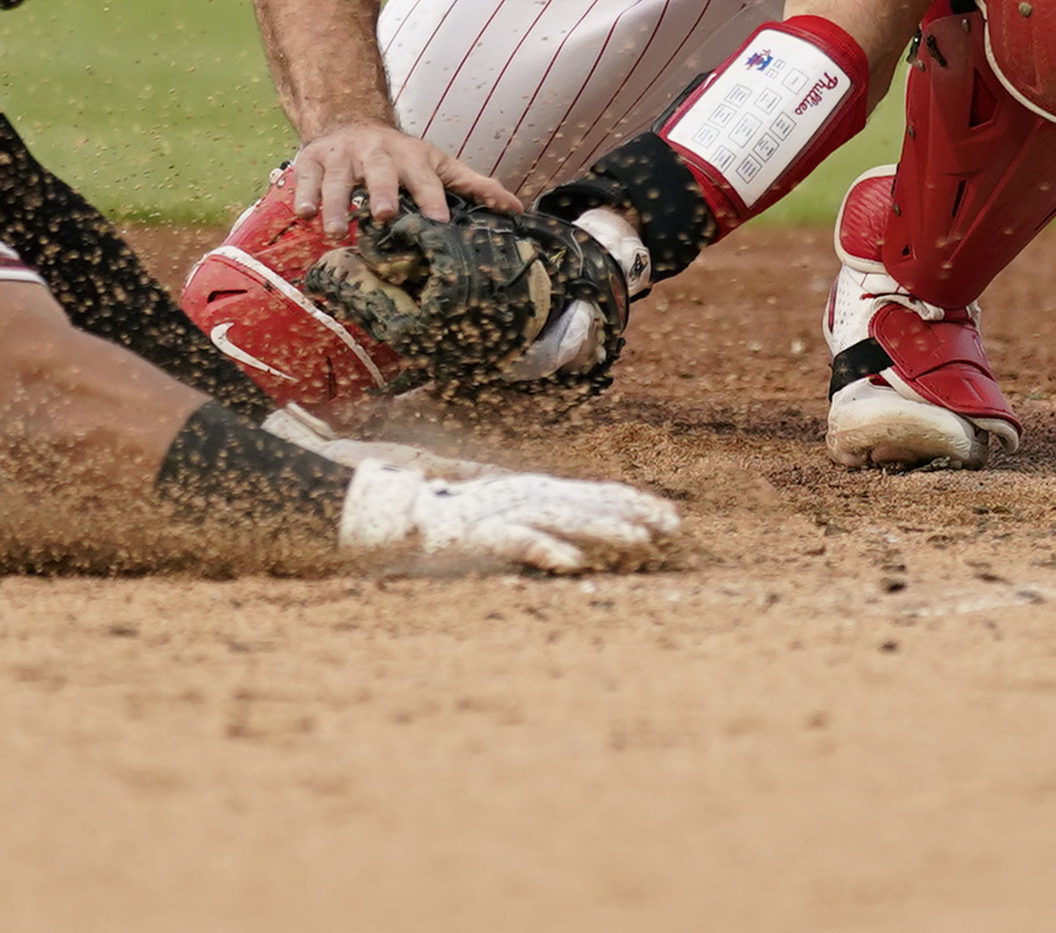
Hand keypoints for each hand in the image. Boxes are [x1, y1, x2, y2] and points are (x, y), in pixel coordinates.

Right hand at [285, 121, 517, 225]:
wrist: (349, 119)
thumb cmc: (400, 155)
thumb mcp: (437, 163)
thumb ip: (473, 185)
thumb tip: (517, 209)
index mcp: (409, 156)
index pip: (423, 176)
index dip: (431, 196)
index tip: (439, 219)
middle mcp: (375, 154)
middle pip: (379, 172)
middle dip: (380, 192)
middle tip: (382, 215)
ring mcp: (341, 156)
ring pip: (338, 178)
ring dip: (336, 203)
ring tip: (335, 229)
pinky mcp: (310, 160)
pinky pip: (304, 178)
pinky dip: (302, 194)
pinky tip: (304, 214)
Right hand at [336, 457, 678, 574]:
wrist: (380, 518)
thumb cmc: (437, 519)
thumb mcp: (492, 512)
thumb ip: (527, 518)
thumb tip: (571, 535)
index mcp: (524, 491)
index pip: (587, 493)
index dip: (629, 501)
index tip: (672, 517)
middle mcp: (516, 496)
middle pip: (583, 502)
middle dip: (629, 512)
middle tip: (675, 527)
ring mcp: (496, 513)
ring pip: (559, 518)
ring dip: (601, 529)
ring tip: (640, 542)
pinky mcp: (474, 535)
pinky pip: (514, 542)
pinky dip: (543, 549)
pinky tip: (573, 563)